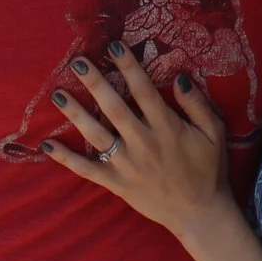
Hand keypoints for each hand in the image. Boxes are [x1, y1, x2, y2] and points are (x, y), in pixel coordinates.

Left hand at [40, 42, 234, 238]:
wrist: (200, 214)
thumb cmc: (209, 170)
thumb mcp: (214, 133)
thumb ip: (197, 105)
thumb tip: (179, 77)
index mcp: (167, 128)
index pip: (143, 90)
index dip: (128, 66)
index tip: (113, 45)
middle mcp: (143, 143)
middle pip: (114, 108)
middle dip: (95, 83)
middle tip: (78, 62)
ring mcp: (127, 165)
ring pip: (96, 136)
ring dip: (76, 114)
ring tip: (58, 95)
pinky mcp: (116, 184)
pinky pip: (87, 170)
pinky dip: (66, 159)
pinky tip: (47, 145)